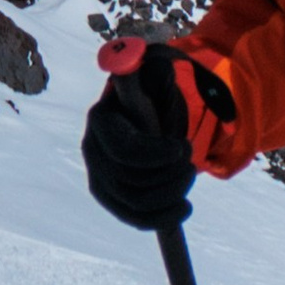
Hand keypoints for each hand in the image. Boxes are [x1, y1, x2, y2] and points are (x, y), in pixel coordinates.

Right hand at [83, 38, 232, 230]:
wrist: (149, 117)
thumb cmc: (153, 96)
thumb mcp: (157, 81)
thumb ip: (155, 74)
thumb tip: (154, 66)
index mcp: (101, 119)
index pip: (126, 150)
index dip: (158, 155)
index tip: (184, 148)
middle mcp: (92, 150)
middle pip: (129, 181)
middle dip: (169, 176)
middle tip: (192, 163)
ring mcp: (98, 176)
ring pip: (134, 202)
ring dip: (171, 193)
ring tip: (189, 177)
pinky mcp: (110, 198)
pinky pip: (133, 218)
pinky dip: (161, 218)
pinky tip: (183, 208)